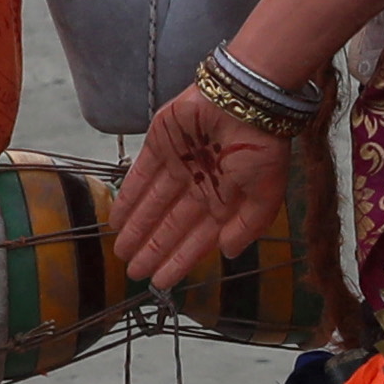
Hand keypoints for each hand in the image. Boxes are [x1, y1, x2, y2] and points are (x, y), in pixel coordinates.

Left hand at [117, 82, 287, 287]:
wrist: (245, 101)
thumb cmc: (262, 146)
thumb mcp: (267, 193)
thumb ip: (249, 225)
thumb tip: (227, 253)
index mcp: (225, 199)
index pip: (196, 238)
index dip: (179, 260)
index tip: (161, 282)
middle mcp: (199, 185)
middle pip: (170, 224)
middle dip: (152, 249)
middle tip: (133, 272)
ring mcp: (178, 165)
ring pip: (152, 204)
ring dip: (137, 228)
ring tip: (121, 252)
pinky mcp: (160, 144)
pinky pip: (139, 177)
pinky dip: (128, 198)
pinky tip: (116, 219)